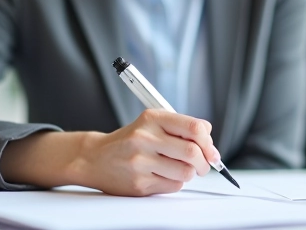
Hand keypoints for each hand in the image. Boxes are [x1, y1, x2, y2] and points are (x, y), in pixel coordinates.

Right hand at [74, 109, 219, 195]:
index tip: (211, 150)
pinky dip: (176, 182)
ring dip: (190, 173)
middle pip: (193, 152)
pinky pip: (173, 186)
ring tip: (181, 169)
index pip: (193, 127)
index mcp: (152, 118)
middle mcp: (145, 138)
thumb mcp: (151, 123)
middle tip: (204, 165)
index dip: (208, 141)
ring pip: (186, 172)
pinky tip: (164, 176)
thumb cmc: (129, 141)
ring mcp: (140, 162)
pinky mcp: (139, 183)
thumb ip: (180, 126)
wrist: (94, 158)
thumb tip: (209, 136)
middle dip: (205, 162)